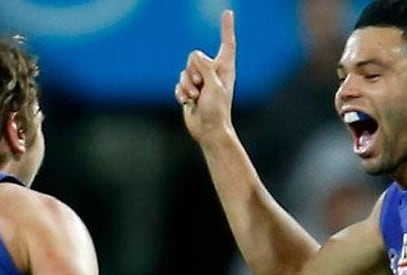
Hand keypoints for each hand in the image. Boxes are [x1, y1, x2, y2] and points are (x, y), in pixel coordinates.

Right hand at [175, 9, 236, 142]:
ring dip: (187, 86)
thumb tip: (196, 56)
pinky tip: (188, 102)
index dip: (226, 27)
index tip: (228, 12)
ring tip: (196, 98)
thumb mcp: (214, 85)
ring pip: (184, 71)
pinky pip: (178, 84)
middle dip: (193, 72)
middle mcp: (213, 72)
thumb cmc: (217, 110)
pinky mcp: (189, 90)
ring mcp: (200, 81)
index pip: (226, 43)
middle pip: (194, 57)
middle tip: (201, 88)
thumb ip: (205, 67)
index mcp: (225, 68)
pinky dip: (181, 93)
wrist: (208, 130)